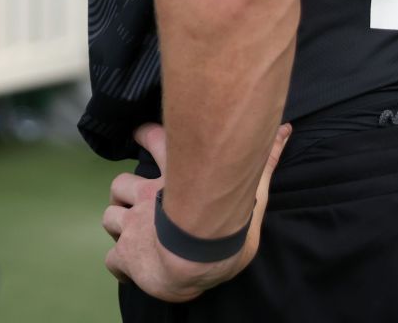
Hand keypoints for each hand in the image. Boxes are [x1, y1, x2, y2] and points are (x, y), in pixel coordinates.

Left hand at [101, 121, 290, 302]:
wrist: (193, 256)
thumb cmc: (226, 222)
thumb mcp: (253, 189)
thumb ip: (266, 160)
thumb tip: (286, 129)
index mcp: (172, 179)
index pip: (153, 140)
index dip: (146, 135)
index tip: (142, 134)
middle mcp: (146, 197)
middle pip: (121, 184)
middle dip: (125, 191)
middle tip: (133, 198)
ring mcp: (132, 226)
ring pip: (111, 217)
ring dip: (118, 222)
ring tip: (130, 231)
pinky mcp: (126, 255)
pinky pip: (113, 259)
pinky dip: (119, 263)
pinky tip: (128, 268)